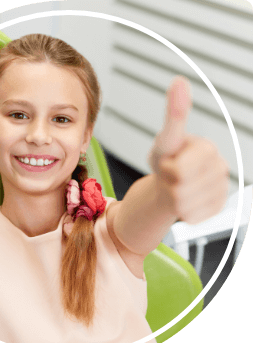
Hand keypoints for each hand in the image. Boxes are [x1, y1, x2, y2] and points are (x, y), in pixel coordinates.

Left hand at [148, 76, 229, 224]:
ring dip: (174, 199)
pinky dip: (181, 211)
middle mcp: (220, 168)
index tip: (170, 162)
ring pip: (186, 206)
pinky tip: (185, 199)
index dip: (168, 169)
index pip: (182, 170)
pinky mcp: (217, 208)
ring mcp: (221, 190)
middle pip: (182, 189)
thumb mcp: (165, 139)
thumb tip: (179, 81)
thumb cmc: (166, 160)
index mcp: (208, 149)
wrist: (167, 184)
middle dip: (169, 184)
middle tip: (171, 175)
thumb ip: (174, 113)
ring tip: (177, 186)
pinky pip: (192, 217)